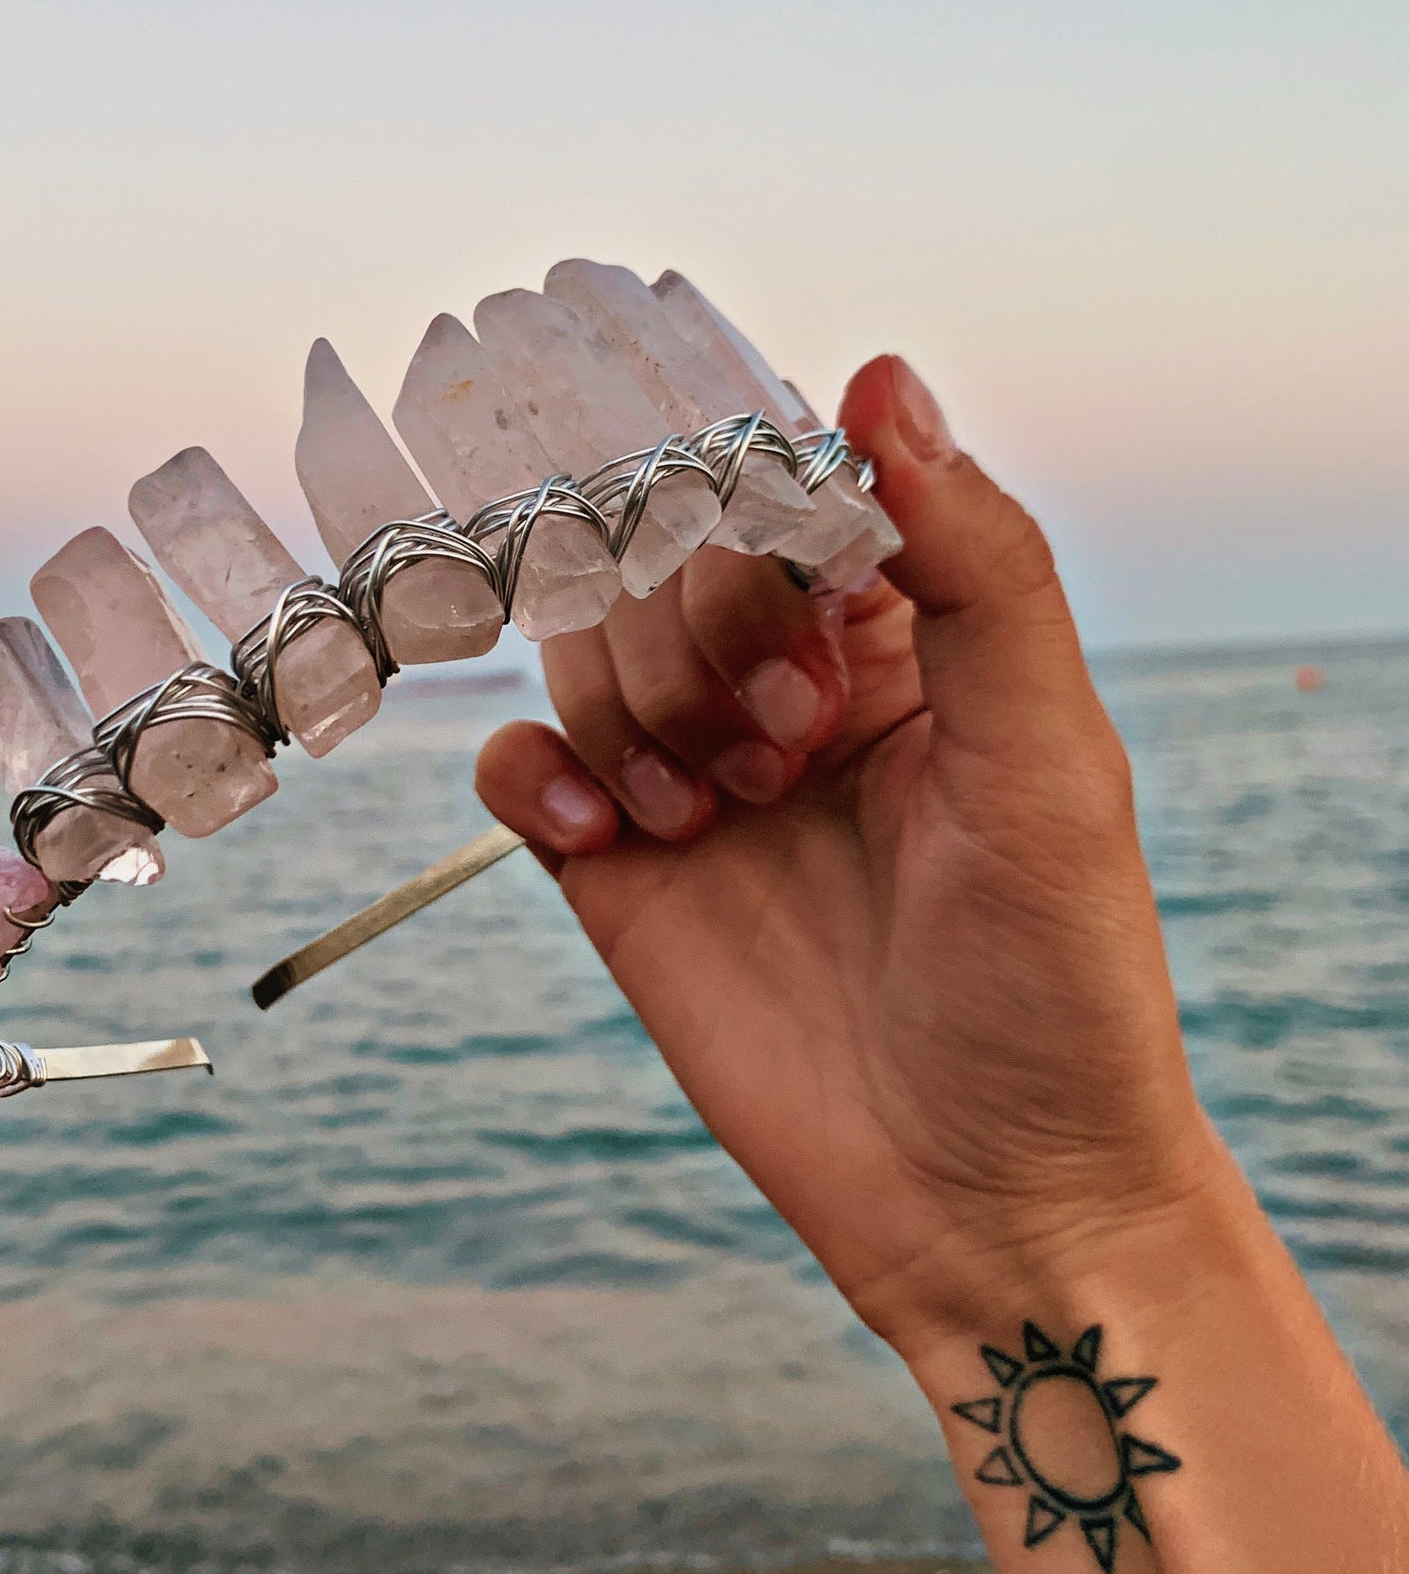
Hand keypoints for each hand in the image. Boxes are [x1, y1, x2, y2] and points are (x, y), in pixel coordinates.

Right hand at [474, 355, 1230, 1353]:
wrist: (983, 1195)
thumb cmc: (1056, 980)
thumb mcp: (1048, 756)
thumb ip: (975, 563)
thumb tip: (887, 379)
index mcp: (899, 631)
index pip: (780, 487)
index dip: (744, 488)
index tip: (729, 518)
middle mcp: (782, 681)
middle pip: (659, 557)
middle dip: (698, 631)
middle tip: (781, 746)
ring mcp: (689, 768)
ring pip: (580, 645)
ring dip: (630, 708)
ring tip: (711, 815)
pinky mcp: (612, 864)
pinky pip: (517, 762)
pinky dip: (534, 776)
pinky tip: (603, 839)